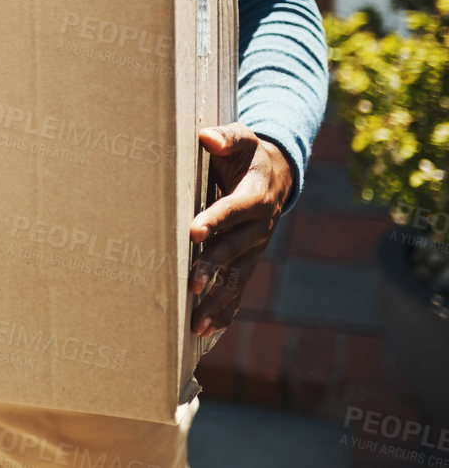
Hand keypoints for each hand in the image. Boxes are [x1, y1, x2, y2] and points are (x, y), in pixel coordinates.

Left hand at [188, 122, 293, 336]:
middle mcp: (259, 228)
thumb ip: (226, 138)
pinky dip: (225, 310)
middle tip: (191, 284)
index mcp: (255, 196)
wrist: (276, 175)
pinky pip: (239, 289)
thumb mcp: (242, 139)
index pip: (233, 209)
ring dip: (218, 301)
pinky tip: (206, 330)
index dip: (215, 219)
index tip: (193, 232)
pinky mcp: (249, 262)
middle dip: (213, 267)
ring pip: (237, 278)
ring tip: (197, 323)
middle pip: (234, 249)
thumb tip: (207, 137)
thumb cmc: (248, 154)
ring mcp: (255, 249)